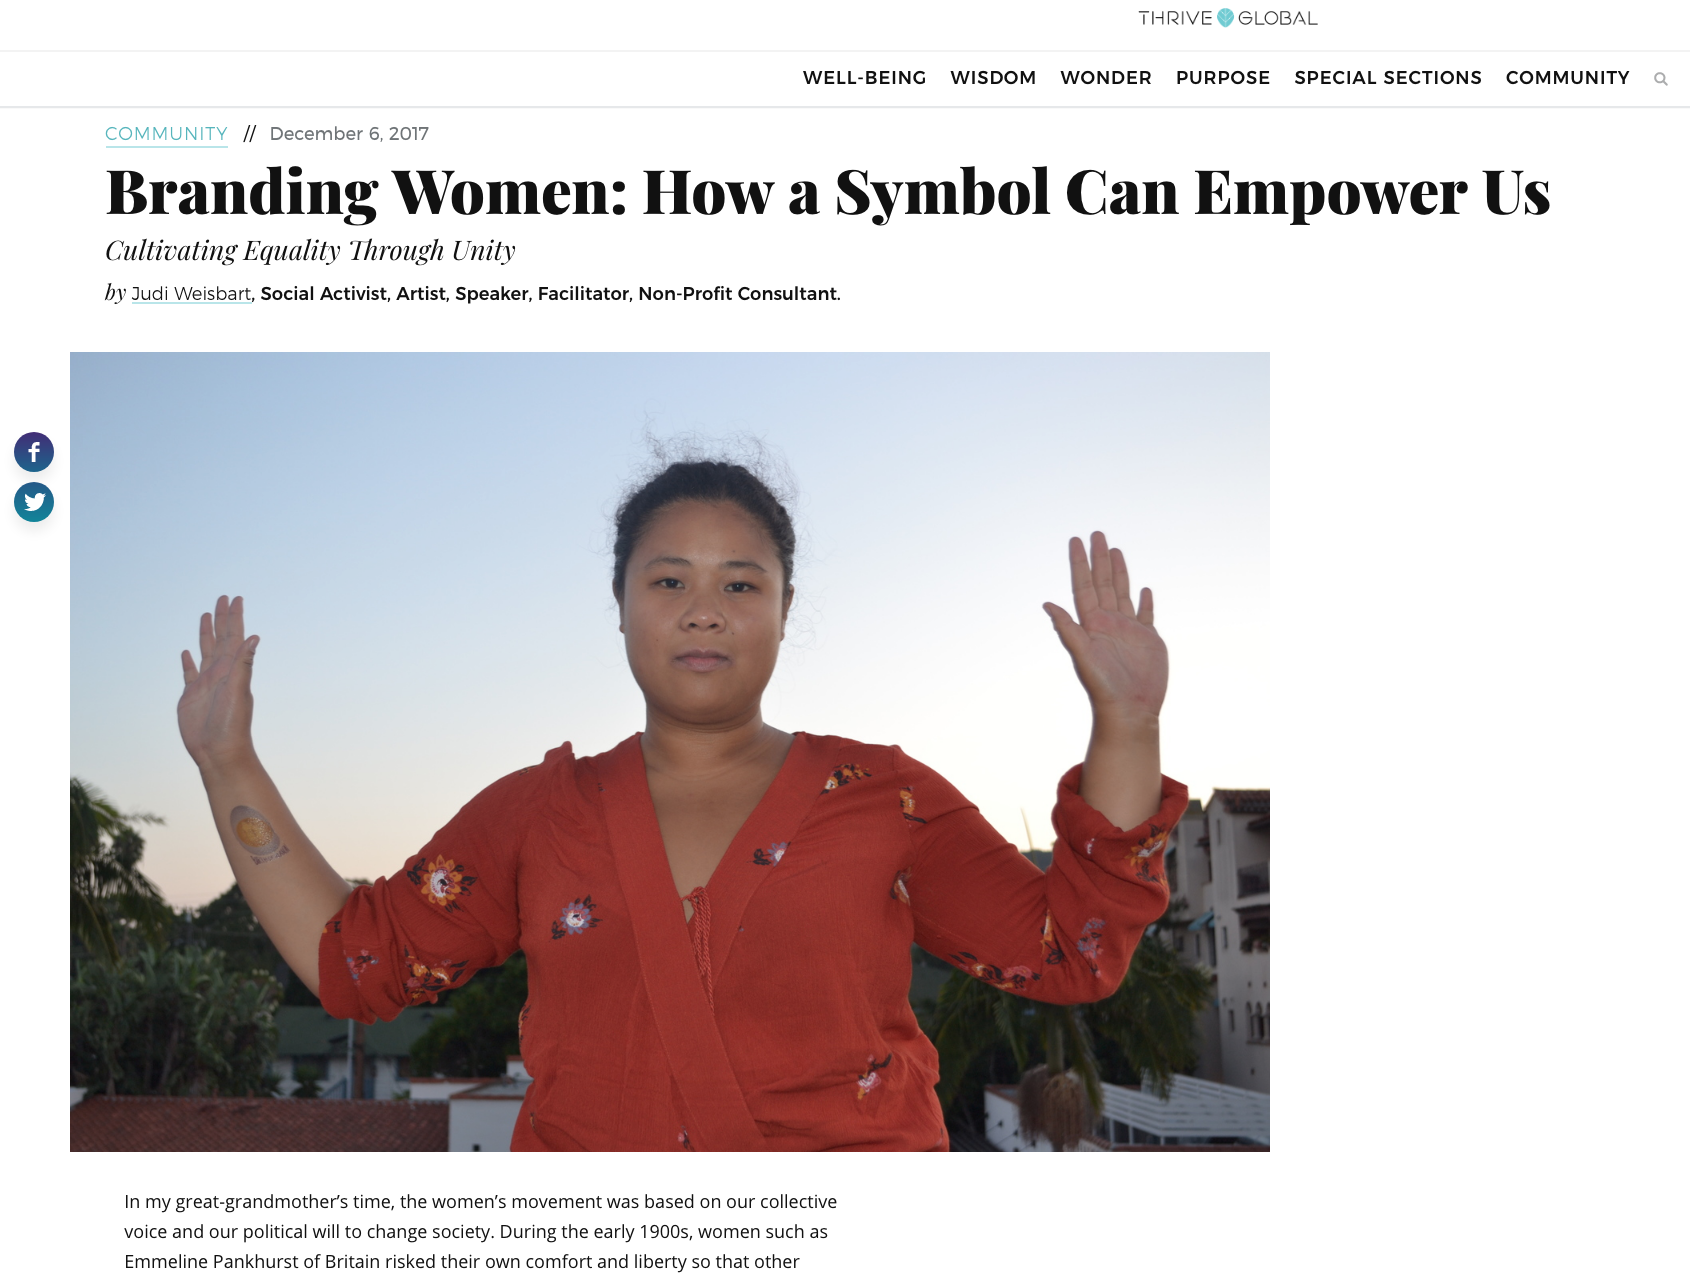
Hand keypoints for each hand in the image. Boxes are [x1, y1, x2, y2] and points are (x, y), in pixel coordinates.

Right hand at [178, 595, 260, 772]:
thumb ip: (244, 664)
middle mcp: (220, 672)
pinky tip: (186, 652)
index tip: (236, 598)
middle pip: (220, 638)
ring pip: (205, 651)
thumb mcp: (238, 691)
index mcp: (233, 669)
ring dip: (205, 634)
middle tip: (223, 598)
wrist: (218, 750)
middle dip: (221, 618)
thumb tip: (254, 637)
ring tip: (205, 616)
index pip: (235, 636)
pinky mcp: (191, 695)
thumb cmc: (232, 724)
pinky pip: (189, 673)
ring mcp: (206, 683)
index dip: (235, 617)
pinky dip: (188, 662)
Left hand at [1043, 533, 1167, 725]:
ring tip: (1116, 550)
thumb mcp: (1083, 656)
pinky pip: (1146, 615)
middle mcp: (1108, 623)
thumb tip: (1046, 604)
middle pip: (1103, 583)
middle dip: (1099, 558)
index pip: (1083, 585)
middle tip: (1097, 534)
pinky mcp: (1148, 639)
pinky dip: (1144, 601)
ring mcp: (1128, 630)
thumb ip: (1068, 629)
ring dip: (1120, 571)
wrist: (1130, 710)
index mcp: (1091, 624)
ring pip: (1122, 593)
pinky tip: (1144, 589)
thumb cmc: (1103, 687)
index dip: (1079, 563)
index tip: (1076, 540)